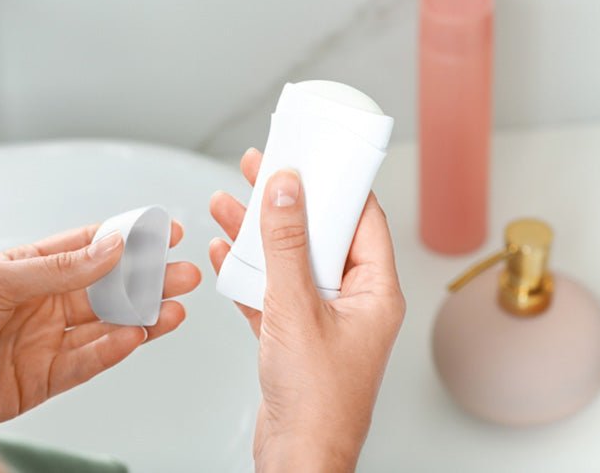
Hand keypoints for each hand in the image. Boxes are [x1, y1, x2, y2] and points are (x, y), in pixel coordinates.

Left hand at [0, 222, 200, 422]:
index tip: (164, 230)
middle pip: (109, 288)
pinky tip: (137, 336)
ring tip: (172, 308)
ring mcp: (46, 340)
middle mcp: (43, 303)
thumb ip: (58, 267)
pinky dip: (115, 350)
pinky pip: (89, 362)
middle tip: (183, 272)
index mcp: (30, 268)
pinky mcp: (43, 378)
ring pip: (107, 325)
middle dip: (148, 279)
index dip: (130, 238)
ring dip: (142, 315)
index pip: (91, 247)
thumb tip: (110, 247)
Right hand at [209, 149, 404, 472]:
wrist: (298, 458)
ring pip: (290, 262)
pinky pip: (271, 293)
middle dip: (287, 202)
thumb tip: (287, 192)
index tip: (312, 156)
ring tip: (229, 201)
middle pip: (320, 235)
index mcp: (375, 291)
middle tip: (262, 167)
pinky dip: (247, 274)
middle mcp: (354, 302)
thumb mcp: (297, 310)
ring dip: (259, 234)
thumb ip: (287, 247)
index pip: (362, 219)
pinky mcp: (295, 338)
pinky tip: (224, 254)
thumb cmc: (318, 402)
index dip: (335, 184)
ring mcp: (324, 320)